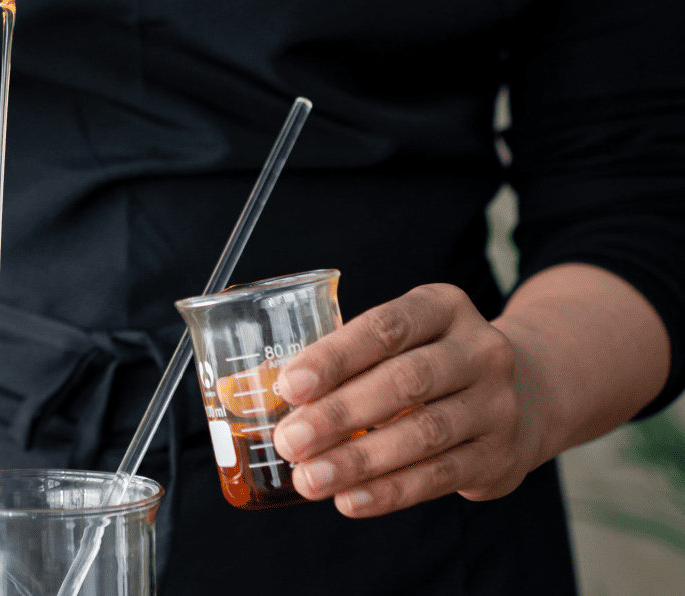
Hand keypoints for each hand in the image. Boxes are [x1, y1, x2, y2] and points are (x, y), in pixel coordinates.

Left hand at [271, 283, 545, 516]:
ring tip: (309, 478)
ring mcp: (497, 406)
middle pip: (405, 382)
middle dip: (339, 414)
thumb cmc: (434, 360)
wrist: (528, 393)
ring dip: (358, 460)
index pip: (386, 328)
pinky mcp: (500, 457)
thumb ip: (353, 358)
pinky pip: (439, 477)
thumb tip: (280, 396)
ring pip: (423, 435)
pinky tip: (348, 500)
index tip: (288, 386)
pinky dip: (389, 492)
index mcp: (444, 308)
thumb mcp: (407, 338)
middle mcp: (481, 351)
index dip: (334, 357)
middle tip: (289, 440)